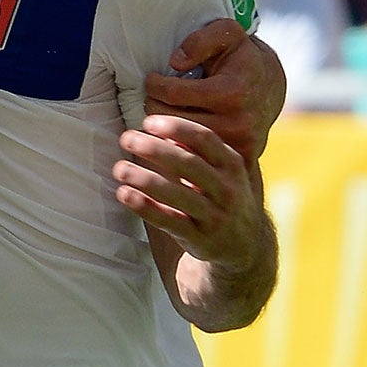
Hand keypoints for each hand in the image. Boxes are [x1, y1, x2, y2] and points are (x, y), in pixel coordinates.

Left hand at [113, 113, 265, 265]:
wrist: (246, 244)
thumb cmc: (223, 196)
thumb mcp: (221, 170)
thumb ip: (196, 149)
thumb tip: (162, 128)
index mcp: (232, 164)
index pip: (205, 139)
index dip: (176, 127)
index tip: (148, 122)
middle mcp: (227, 189)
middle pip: (189, 164)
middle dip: (156, 149)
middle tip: (127, 139)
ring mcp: (214, 215)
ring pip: (178, 194)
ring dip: (145, 179)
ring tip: (119, 168)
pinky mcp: (199, 238)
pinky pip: (169, 221)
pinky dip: (146, 207)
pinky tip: (125, 194)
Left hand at [143, 20, 285, 161]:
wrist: (271, 89)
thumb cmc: (242, 58)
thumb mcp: (227, 34)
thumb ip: (201, 40)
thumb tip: (175, 63)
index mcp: (231, 92)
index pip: (172, 93)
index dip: (154, 84)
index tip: (152, 79)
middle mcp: (236, 123)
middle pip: (170, 120)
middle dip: (155, 104)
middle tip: (156, 96)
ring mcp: (236, 145)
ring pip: (176, 141)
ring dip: (163, 127)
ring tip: (164, 111)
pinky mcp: (236, 160)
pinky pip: (193, 157)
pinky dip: (179, 146)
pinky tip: (176, 131)